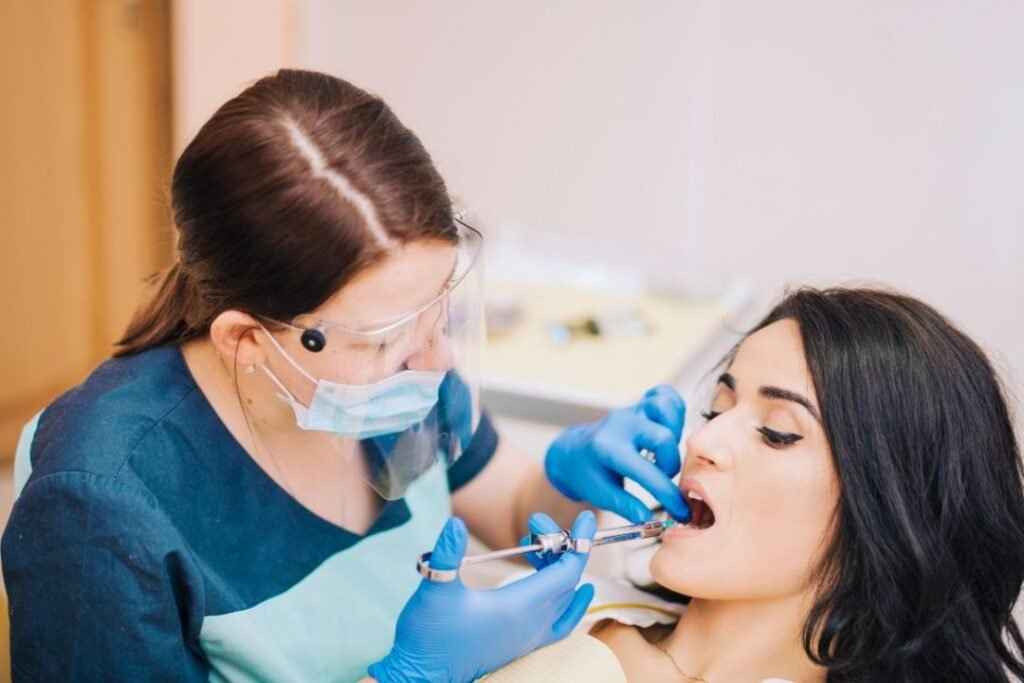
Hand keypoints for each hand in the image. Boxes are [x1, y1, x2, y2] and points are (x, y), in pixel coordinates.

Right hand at [369, 511, 596, 682]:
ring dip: (560, 570)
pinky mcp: (521, 646)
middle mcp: (531, 625)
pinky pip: (562, 624)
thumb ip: (446, 554)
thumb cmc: (428, 637)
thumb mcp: (434, 590)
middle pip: (567, 581)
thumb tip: (455, 523)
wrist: (421, 677)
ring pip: (565, 600)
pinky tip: (575, 596)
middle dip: (559, 547)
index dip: (577, 542)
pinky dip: (572, 604)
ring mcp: (529, 638)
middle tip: (536, 523)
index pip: (566, 572)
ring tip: (540, 547)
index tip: (584, 518)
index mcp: (518, 609)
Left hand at [544, 384, 690, 523]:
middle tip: (662, 475)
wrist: (573, 451)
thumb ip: (628, 507)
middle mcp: (621, 425)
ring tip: (665, 452)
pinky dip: (674, 411)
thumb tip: (654, 523)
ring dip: (675, 432)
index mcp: (607, 449)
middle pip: (663, 437)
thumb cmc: (586, 473)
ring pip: (666, 407)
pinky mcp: (640, 405)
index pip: (647, 472)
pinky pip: (664, 394)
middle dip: (671, 463)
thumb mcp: (600, 494)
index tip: (680, 511)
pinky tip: (669, 431)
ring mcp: (632, 411)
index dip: (668, 494)